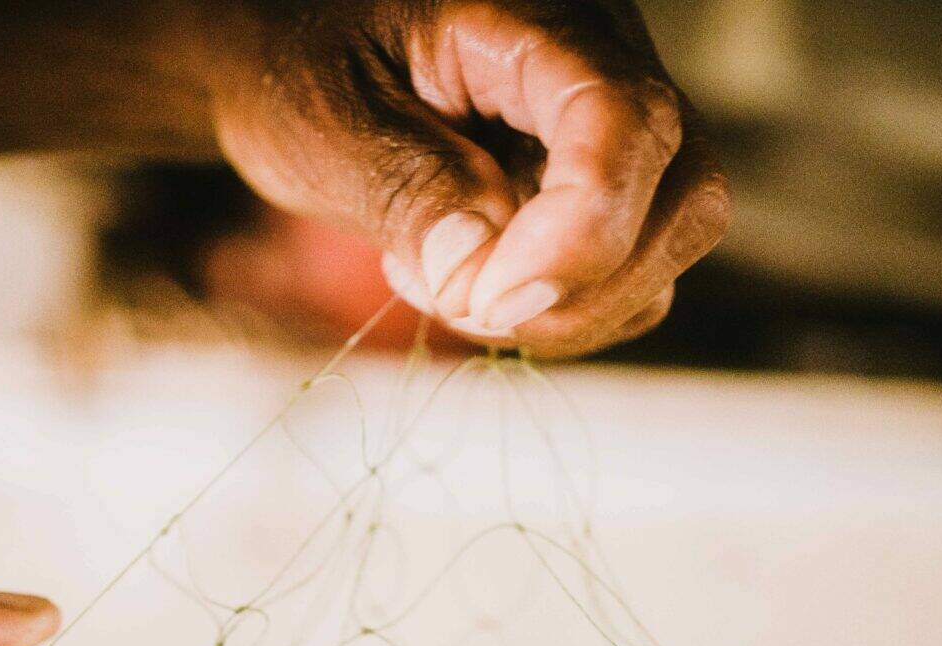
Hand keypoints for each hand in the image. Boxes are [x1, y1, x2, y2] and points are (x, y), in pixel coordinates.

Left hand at [0, 0, 718, 357]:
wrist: (256, 22)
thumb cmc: (271, 37)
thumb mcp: (317, 115)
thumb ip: (411, 194)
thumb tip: (485, 290)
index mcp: (537, 11)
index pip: (625, 128)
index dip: (581, 232)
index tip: (490, 304)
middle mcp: (594, 52)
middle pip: (684, 187)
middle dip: (600, 279)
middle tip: (479, 319)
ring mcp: (595, 112)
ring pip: (670, 229)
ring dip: (590, 301)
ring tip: (468, 307)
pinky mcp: (575, 166)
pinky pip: (621, 251)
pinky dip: (569, 296)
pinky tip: (482, 295)